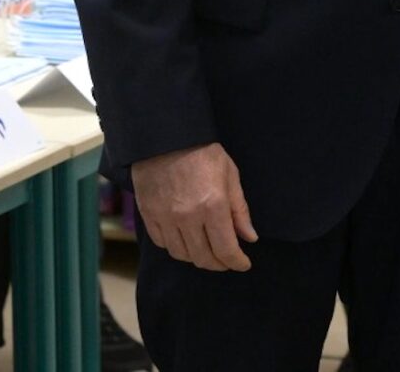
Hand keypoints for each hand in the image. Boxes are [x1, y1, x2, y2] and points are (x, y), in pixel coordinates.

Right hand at [132, 142, 256, 271]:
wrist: (165, 135)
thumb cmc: (202, 152)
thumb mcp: (230, 175)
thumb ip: (239, 210)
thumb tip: (250, 238)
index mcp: (213, 206)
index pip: (226, 250)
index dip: (237, 262)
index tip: (243, 263)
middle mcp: (188, 217)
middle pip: (204, 258)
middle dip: (219, 264)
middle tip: (226, 260)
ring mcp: (166, 217)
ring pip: (182, 254)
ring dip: (197, 258)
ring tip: (206, 251)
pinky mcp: (149, 214)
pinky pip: (162, 243)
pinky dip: (176, 247)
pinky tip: (185, 240)